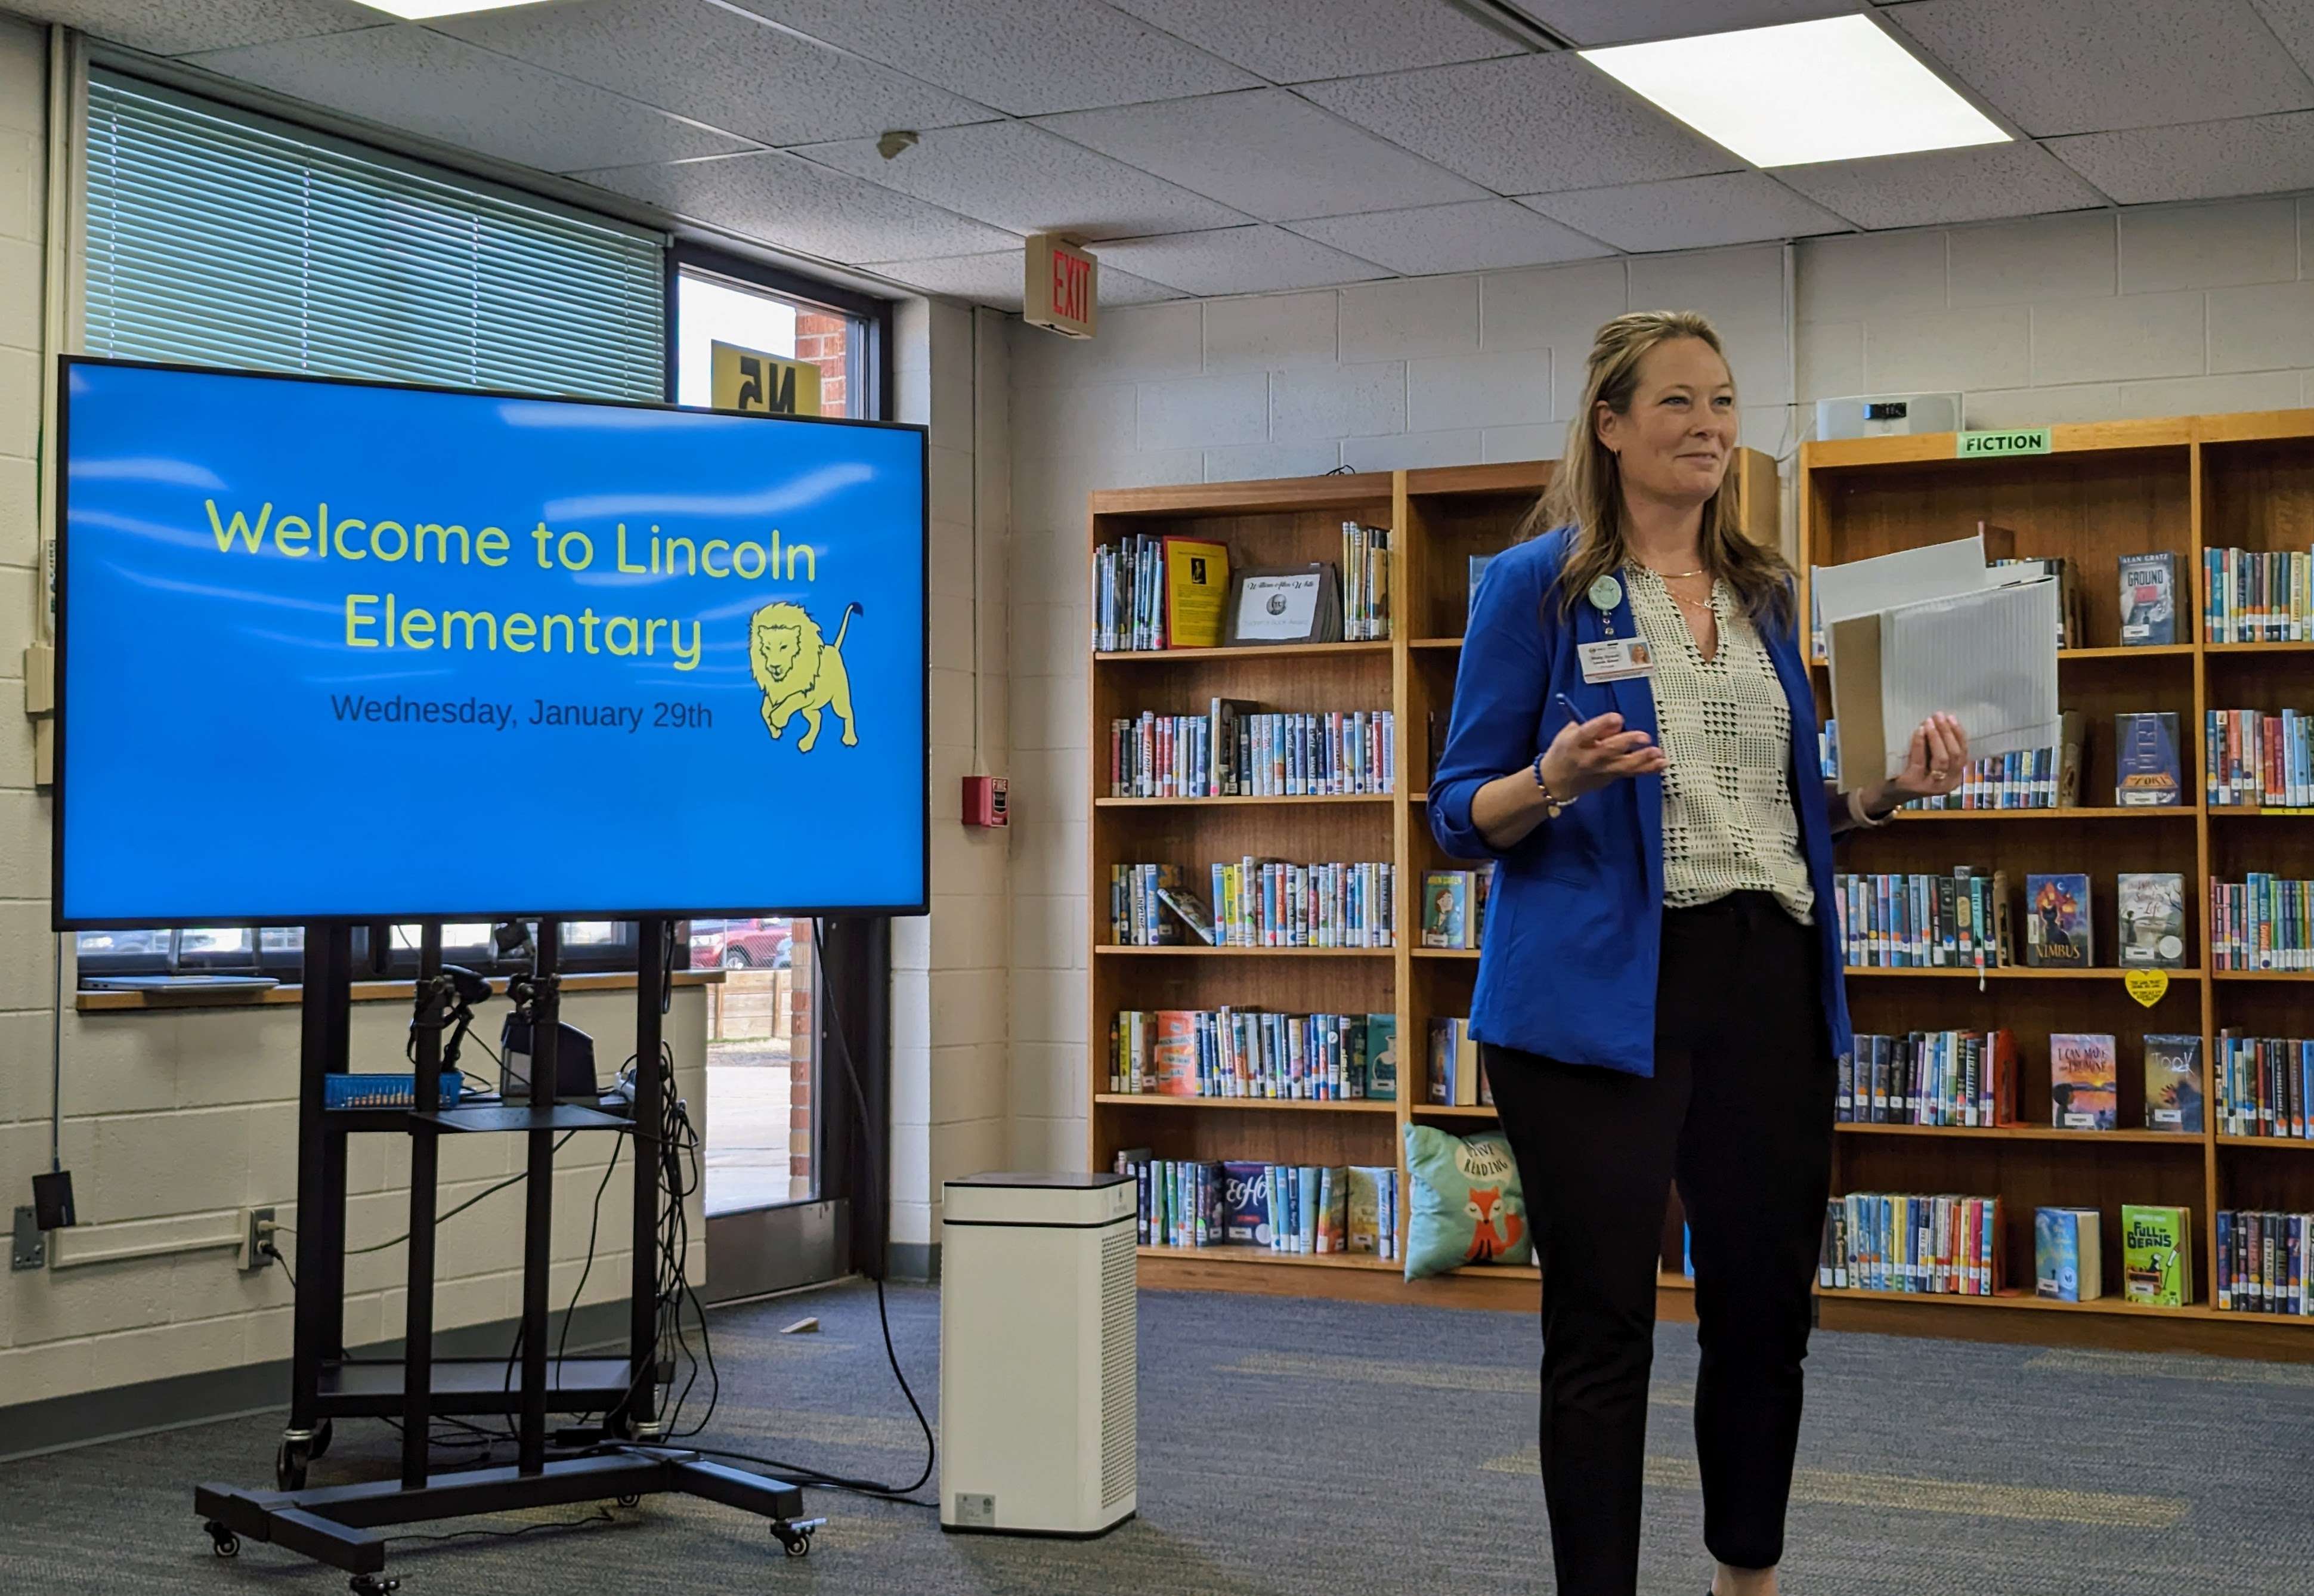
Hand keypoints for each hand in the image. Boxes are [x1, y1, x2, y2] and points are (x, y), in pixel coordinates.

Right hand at [1540, 711, 1666, 800]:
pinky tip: (1662, 763)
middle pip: (1609, 750)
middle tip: (1644, 737)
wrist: (1555, 782)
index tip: (1617, 718)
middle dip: (1628, 742)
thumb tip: (1616, 724)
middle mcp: (1588, 758)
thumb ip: (1592, 728)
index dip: (1602, 725)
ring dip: (1643, 758)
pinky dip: (1648, 768)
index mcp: (1574, 743)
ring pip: (1624, 765)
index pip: (1588, 733)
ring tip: (1657, 752)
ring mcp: (1601, 770)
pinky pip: (1631, 772)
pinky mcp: (1611, 778)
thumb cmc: (1564, 752)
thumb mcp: (1569, 734)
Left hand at [1881, 712, 1968, 804]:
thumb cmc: (1914, 772)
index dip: (1959, 735)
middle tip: (1939, 716)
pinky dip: (1920, 743)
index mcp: (1955, 778)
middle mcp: (1948, 784)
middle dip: (1948, 732)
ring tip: (1929, 722)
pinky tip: (1919, 731)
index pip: (1963, 754)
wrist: (1892, 793)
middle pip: (1955, 755)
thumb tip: (1940, 722)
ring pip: (1942, 759)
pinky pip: (1921, 760)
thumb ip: (1940, 749)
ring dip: (1936, 737)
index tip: (1952, 718)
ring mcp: (1932, 786)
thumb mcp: (1931, 762)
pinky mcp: (1916, 784)